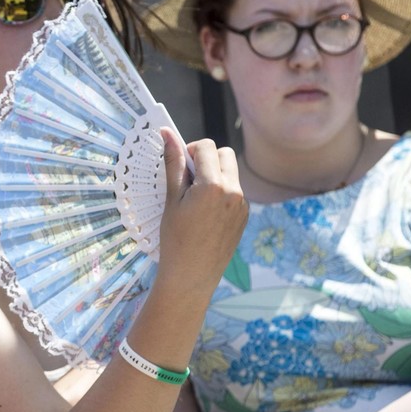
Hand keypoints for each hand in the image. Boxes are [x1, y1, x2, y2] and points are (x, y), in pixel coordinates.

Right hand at [155, 128, 247, 298]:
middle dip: (208, 158)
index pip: (207, 147)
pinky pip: (234, 192)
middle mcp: (234, 191)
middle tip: (188, 178)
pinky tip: (204, 215)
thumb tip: (167, 134)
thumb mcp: (171, 199)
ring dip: (215, 175)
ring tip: (195, 200)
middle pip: (225, 154)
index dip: (190, 149)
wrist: (191, 277)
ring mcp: (242, 205)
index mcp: (213, 185)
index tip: (180, 164)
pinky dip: (221, 193)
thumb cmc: (175, 239)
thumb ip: (173, 163)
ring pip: (231, 173)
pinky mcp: (244, 217)